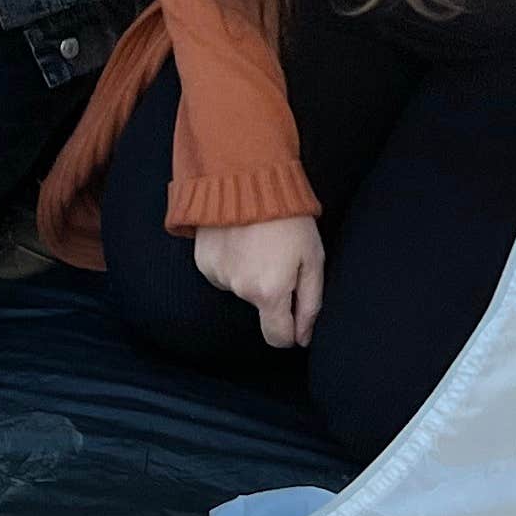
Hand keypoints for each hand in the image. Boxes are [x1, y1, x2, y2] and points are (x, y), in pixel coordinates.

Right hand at [193, 215, 325, 348]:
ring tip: (259, 242)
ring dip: (250, 274)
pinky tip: (240, 238)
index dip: (289, 332)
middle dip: (272, 291)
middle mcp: (240, 289)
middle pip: (260, 307)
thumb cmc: (289, 217)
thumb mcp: (313, 259)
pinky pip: (222, 273)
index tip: (295, 315)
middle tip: (280, 257)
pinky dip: (232, 262)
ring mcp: (217, 275)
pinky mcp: (203, 260)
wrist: (247, 177)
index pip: (277, 338)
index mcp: (269, 292)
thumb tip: (303, 338)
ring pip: (240, 289)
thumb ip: (310, 304)